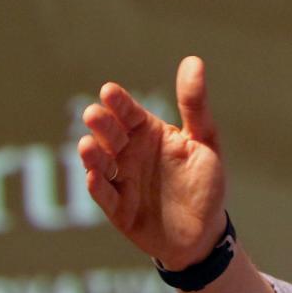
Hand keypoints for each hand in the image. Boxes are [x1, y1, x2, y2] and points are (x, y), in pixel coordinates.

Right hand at [78, 56, 225, 269]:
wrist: (204, 232)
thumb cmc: (204, 182)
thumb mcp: (204, 140)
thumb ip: (194, 104)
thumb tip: (192, 60)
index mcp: (150, 134)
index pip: (131, 114)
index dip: (120, 103)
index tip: (109, 91)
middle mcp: (130, 154)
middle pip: (112, 136)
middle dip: (102, 126)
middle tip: (93, 114)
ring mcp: (122, 181)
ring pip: (102, 164)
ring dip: (93, 155)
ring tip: (87, 144)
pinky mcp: (119, 210)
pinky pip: (105, 197)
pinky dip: (98, 187)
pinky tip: (94, 175)